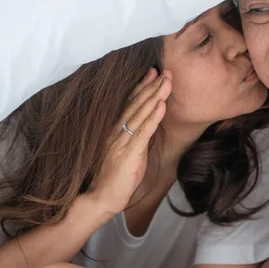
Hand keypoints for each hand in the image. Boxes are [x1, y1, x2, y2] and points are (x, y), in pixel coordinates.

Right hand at [88, 68, 170, 216]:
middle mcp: (117, 131)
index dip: (142, 87)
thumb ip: (135, 138)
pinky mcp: (129, 152)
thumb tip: (147, 126)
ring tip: (167, 81)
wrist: (101, 197)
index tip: (153, 72)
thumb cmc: (115, 177)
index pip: (130, 103)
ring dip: (155, 95)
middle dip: (152, 85)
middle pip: (136, 103)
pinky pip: (143, 131)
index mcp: (115, 130)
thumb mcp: (127, 153)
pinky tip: (161, 105)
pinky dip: (153, 117)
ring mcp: (122, 141)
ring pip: (141, 113)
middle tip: (165, 70)